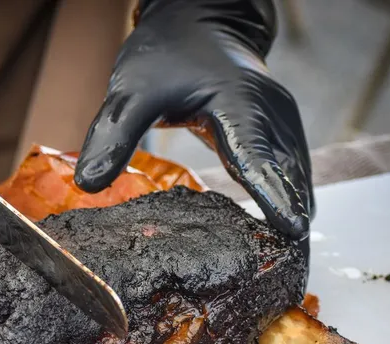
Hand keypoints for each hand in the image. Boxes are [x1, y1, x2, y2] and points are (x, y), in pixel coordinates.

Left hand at [75, 0, 312, 239]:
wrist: (199, 23)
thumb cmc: (166, 55)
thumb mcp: (132, 91)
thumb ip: (114, 135)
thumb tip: (90, 184)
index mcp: (237, 104)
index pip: (257, 155)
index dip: (273, 195)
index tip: (291, 231)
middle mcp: (270, 113)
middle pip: (289, 175)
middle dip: (293, 220)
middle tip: (293, 273)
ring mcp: (282, 120)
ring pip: (299, 175)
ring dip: (297, 214)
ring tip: (292, 263)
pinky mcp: (282, 129)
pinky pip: (294, 170)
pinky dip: (290, 198)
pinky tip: (282, 230)